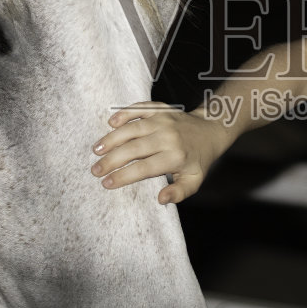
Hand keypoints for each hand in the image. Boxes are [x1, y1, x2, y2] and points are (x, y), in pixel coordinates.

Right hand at [91, 101, 233, 204]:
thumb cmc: (199, 160)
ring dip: (112, 138)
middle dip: (111, 160)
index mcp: (176, 157)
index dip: (123, 176)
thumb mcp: (194, 181)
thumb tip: (160, 199)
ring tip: (96, 150)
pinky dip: (125, 113)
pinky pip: (139, 108)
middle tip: (95, 170)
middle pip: (134, 149)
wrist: (211, 131)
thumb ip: (178, 192)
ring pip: (132, 129)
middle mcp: (168, 137)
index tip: (106, 183)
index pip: (144, 168)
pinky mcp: (160, 109)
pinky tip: (111, 123)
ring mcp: (163, 120)